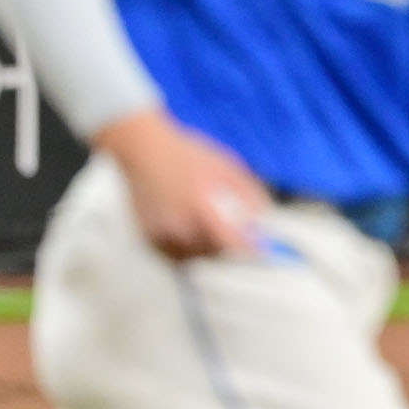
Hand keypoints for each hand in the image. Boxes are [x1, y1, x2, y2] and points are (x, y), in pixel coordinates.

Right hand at [92, 109, 270, 259]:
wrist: (145, 151)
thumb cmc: (187, 155)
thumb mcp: (227, 166)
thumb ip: (248, 192)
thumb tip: (263, 215)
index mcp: (201, 205)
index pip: (230, 242)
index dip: (248, 248)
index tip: (260, 250)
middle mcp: (178, 224)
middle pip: (215, 252)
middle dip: (228, 244)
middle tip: (232, 229)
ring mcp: (161, 234)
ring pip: (195, 256)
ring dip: (207, 246)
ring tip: (206, 222)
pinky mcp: (148, 239)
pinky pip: (175, 255)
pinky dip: (186, 247)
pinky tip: (189, 226)